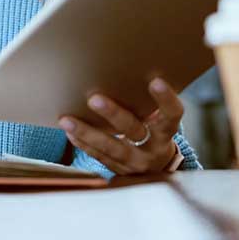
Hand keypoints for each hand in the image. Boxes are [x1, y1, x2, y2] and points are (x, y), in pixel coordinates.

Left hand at [58, 77, 182, 174]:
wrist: (157, 169)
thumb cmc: (156, 133)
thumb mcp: (161, 121)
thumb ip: (149, 105)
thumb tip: (128, 70)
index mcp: (166, 132)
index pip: (172, 115)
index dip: (166, 100)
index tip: (155, 81)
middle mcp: (153, 149)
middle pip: (133, 130)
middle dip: (113, 114)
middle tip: (94, 98)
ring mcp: (134, 162)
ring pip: (110, 147)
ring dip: (86, 132)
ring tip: (67, 120)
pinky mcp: (118, 169)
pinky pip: (98, 156)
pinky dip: (82, 142)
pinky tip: (69, 131)